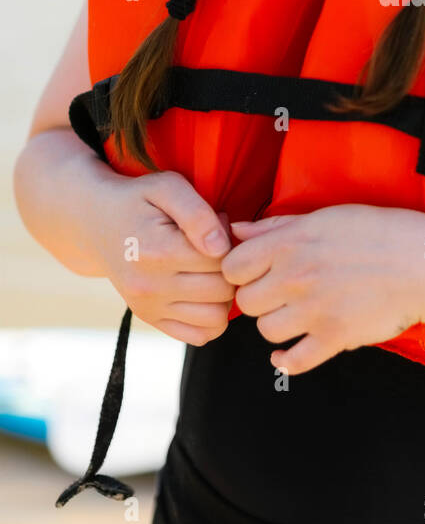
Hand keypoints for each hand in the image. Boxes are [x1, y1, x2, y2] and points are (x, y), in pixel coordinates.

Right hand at [95, 169, 235, 344]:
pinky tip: (204, 294)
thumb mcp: (167, 187)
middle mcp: (149, 286)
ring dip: (224, 296)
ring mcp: (147, 307)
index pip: (222, 261)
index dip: (231, 243)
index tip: (217, 228)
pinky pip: (198, 335)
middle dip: (230, 269)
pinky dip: (210, 318)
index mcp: (158, 251)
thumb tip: (221, 247)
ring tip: (212, 272)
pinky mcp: (148, 318)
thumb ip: (198, 213)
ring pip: (216, 318)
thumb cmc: (138, 200)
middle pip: (223, 291)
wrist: (94, 221)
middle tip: (216, 250)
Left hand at [223, 204, 424, 373]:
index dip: (241, 272)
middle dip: (259, 300)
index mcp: (292, 242)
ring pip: (266, 331)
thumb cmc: (379, 234)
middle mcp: (297, 275)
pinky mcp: (335, 337)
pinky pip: (293, 361)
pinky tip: (289, 353)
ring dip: (276, 326)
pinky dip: (286, 361)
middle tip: (278, 296)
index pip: (233, 266)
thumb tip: (236, 231)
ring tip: (295, 316)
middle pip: (246, 302)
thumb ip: (276, 227)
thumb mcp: (325, 218)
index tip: (257, 274)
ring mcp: (315, 309)